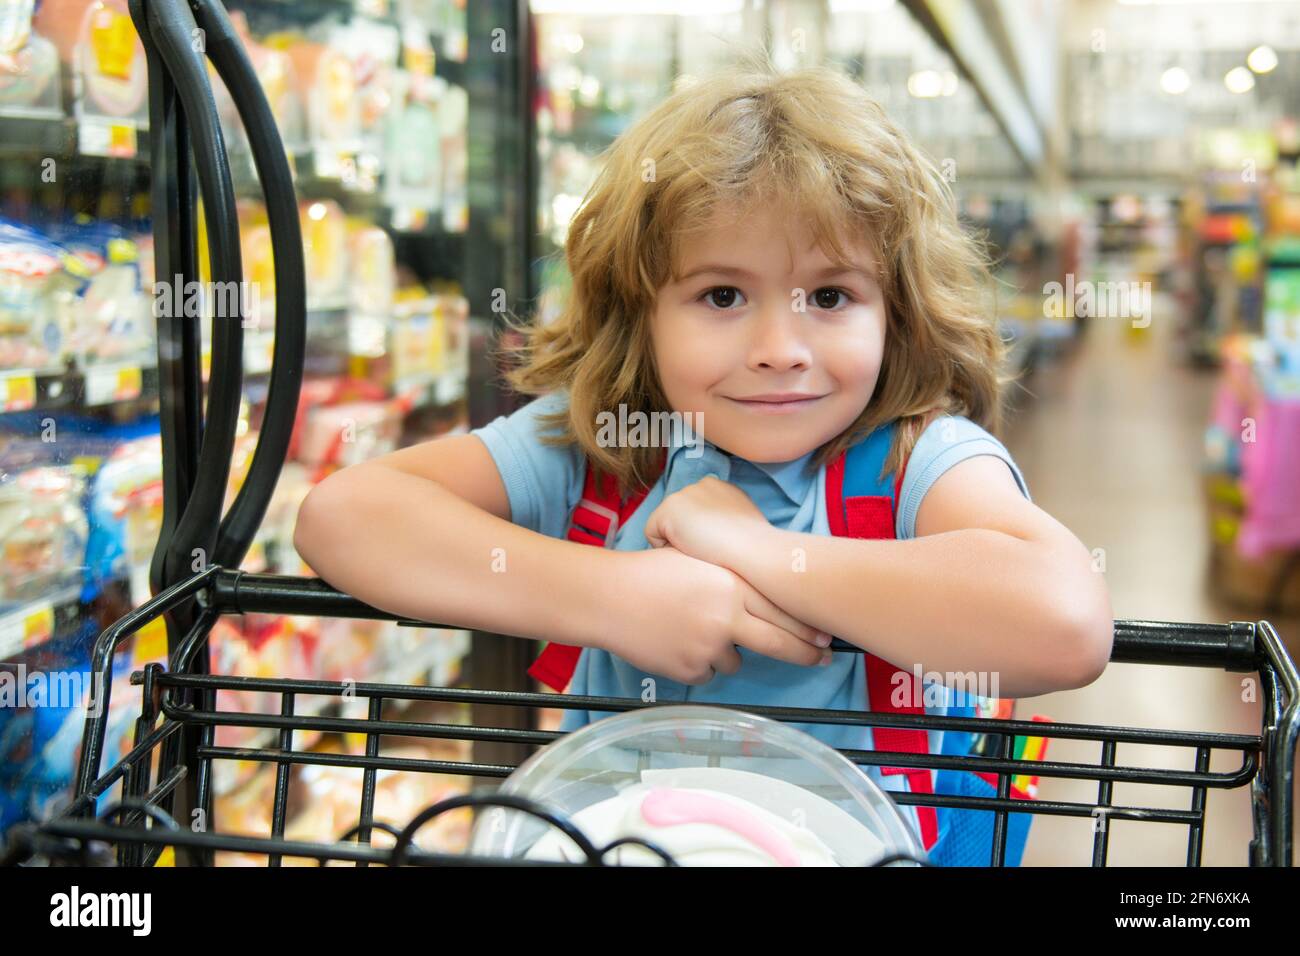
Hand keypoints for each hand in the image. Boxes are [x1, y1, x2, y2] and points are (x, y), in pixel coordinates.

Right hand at [601, 547, 832, 685]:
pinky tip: (676, 641)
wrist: (611, 598)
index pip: (782, 610)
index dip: (808, 626)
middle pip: (779, 643)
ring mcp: (709, 647)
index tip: (826, 635)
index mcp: (731, 585)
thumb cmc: (652, 573)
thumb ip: (733, 582)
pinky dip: (698, 662)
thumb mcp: (699, 563)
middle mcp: (726, 617)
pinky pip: (707, 673)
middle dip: (805, 654)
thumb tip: (766, 598)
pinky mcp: (691, 670)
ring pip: (737, 661)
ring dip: (726, 651)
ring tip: (694, 629)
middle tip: (821, 659)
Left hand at [643, 475, 769, 567]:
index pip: (694, 509)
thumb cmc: (751, 544)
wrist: (750, 548)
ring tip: (700, 549)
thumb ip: (723, 514)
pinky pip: (652, 535)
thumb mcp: (741, 518)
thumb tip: (713, 526)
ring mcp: (681, 495)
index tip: (717, 543)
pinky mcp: (667, 510)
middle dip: (686, 534)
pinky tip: (687, 549)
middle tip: (708, 549)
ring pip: (664, 526)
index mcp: (717, 485)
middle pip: (677, 517)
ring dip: (677, 540)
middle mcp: (697, 484)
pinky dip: (664, 547)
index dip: (700, 531)